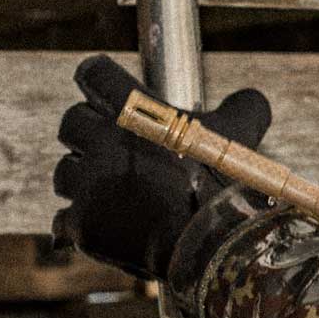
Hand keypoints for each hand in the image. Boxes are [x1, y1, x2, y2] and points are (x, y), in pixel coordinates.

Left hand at [51, 55, 270, 279]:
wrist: (214, 244)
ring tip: (111, 193)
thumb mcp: (242, 134)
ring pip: (65, 171)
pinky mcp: (82, 223)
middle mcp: (102, 142)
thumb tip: (254, 99)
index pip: (93, 74)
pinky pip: (64, 218)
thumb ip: (246, 107)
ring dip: (83, 179)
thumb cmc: (226, 183)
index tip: (104, 92)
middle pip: (72, 123)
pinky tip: (103, 226)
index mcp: (134, 112)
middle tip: (113, 150)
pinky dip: (82, 223)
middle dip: (88, 134)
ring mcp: (89, 185)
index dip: (98, 81)